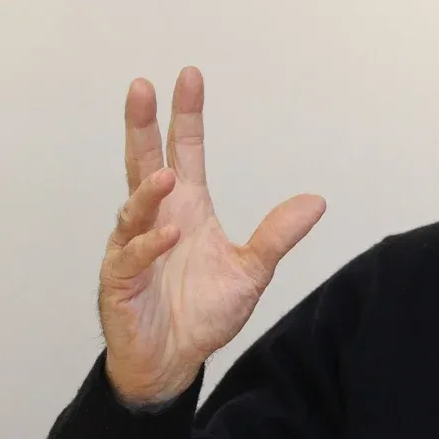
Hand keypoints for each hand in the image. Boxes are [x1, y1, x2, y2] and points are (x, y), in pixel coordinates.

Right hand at [97, 67, 325, 405]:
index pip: (185, 152)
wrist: (174, 361)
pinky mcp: (120, 281)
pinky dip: (148, 244)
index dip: (186, 117)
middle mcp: (158, 219)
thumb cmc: (204, 313)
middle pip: (144, 162)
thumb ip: (278, 236)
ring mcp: (134, 248)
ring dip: (148, 191)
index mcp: (189, 208)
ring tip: (166, 175)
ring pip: (134, 207)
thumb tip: (317, 201)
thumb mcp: (251, 271)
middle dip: (142, 126)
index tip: (190, 77)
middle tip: (141, 88)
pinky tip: (168, 234)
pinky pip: (131, 256)